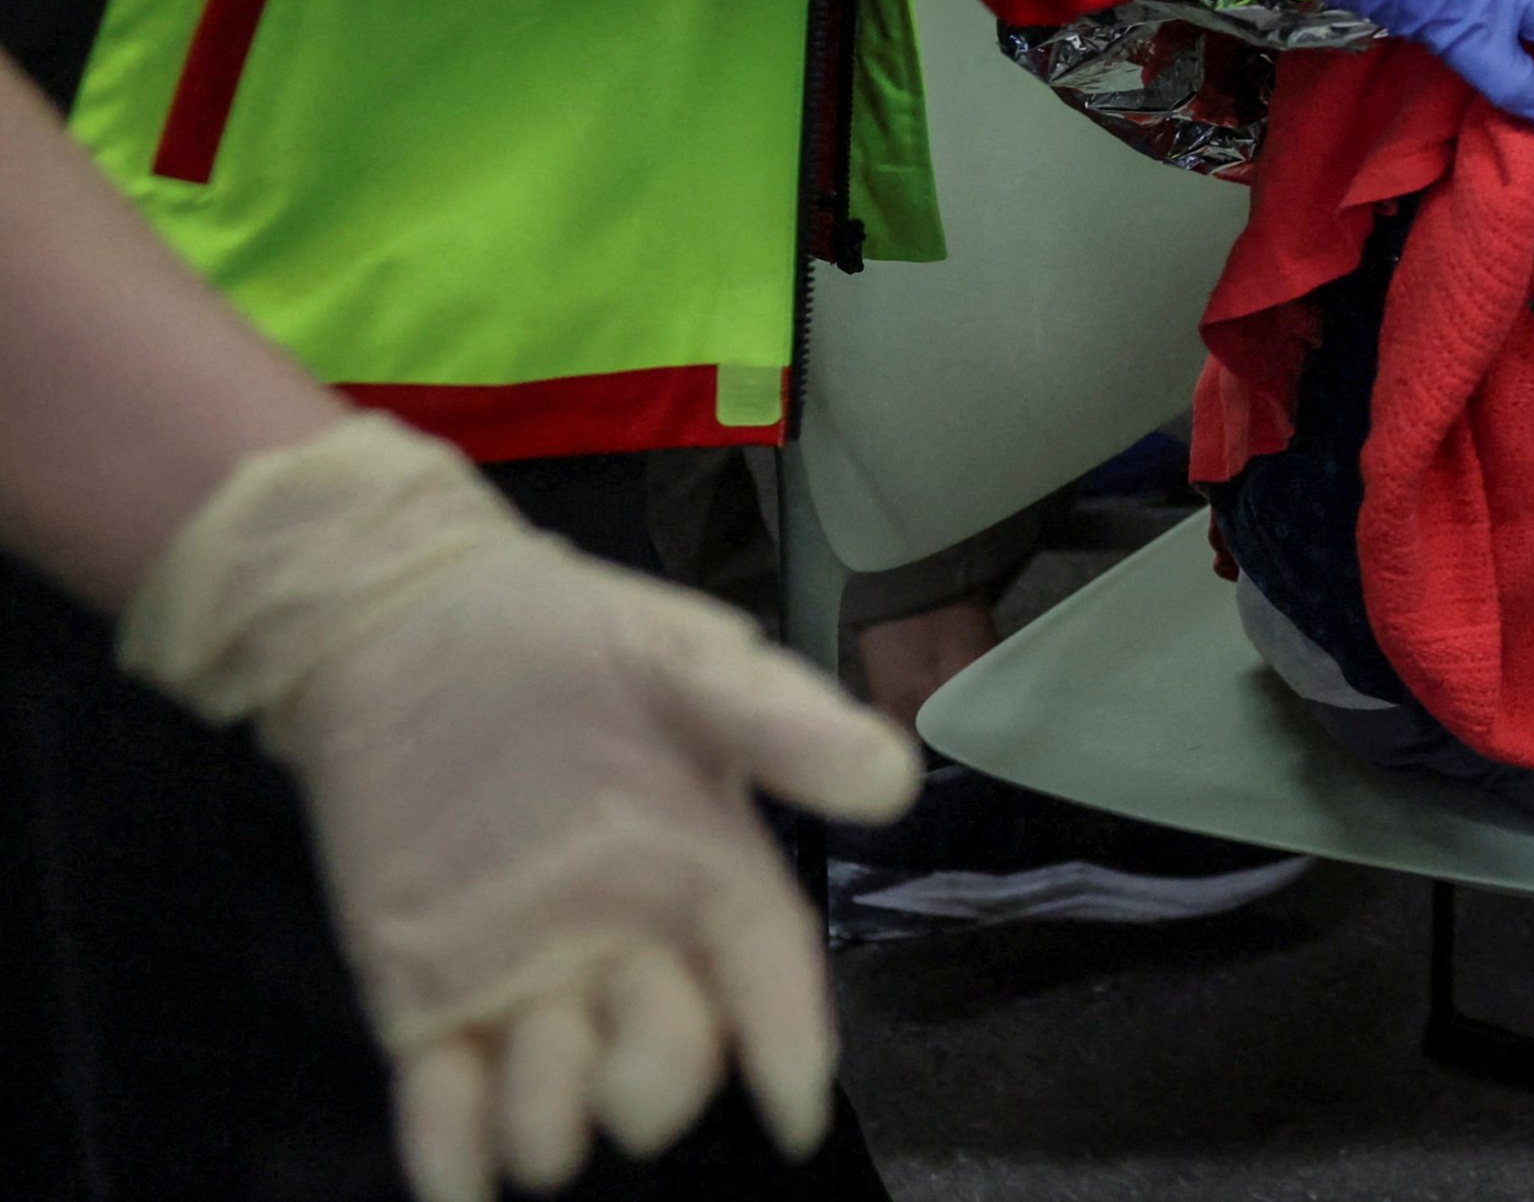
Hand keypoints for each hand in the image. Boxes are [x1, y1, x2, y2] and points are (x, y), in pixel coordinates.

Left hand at [116, 418, 921, 1201]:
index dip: (788, 1048)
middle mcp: (627, 943)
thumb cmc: (561, 634)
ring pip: (556, 1098)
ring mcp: (522, 979)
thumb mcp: (683, 656)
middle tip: (622, 1078)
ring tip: (526, 1099)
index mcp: (708, 871)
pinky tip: (457, 1175)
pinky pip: (440, 1104)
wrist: (401, 622)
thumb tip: (897, 783)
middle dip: (657, 1086)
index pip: (767, 977)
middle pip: (668, 1055)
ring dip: (551, 1124)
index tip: (791, 1113)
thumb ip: (779, 721)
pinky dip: (449, 1156)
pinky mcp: (421, 998)